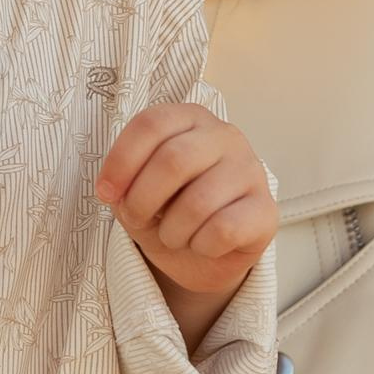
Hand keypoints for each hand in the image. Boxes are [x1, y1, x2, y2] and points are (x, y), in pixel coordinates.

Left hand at [97, 103, 277, 345]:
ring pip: (199, 201)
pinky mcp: (267, 209)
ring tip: (172, 236)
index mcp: (190, 118)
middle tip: (137, 219)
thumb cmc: (167, 210)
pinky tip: (202, 244)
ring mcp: (251, 170)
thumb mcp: (135, 192)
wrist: (202, 254)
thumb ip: (125, 183)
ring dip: (172, 231)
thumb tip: (115, 191)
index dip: (121, 161)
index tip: (106, 193)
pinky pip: (224, 229)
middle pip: (173, 160)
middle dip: (142, 200)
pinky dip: (201, 246)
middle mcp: (224, 136)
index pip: (151, 124)